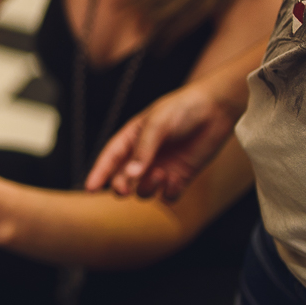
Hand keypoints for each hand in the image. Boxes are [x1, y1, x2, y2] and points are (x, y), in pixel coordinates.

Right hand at [84, 83, 239, 200]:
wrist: (216, 109)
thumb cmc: (182, 109)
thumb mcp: (158, 124)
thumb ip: (143, 150)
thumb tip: (130, 176)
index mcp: (131, 138)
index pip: (109, 158)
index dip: (98, 174)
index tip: (89, 188)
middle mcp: (144, 155)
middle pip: (122, 179)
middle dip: (121, 186)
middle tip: (124, 189)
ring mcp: (162, 167)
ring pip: (143, 190)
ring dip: (147, 187)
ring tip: (161, 173)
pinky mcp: (181, 176)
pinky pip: (168, 195)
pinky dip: (169, 192)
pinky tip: (175, 180)